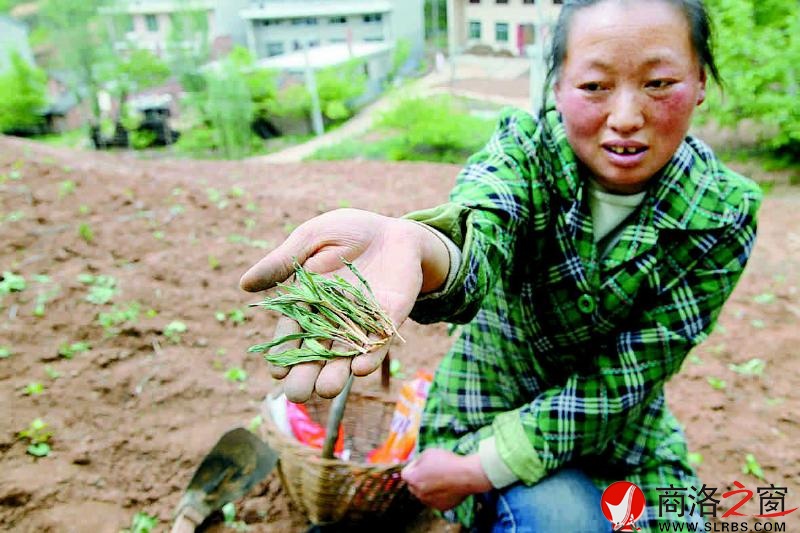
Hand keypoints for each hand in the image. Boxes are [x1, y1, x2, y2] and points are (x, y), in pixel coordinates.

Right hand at [240, 208, 448, 401]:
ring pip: (347, 353)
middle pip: (318, 352)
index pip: (293, 333)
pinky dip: (371, 354)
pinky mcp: (390, 317)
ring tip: (327, 389)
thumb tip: (244, 284)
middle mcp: (334, 320)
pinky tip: (361, 369)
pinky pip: (380, 339)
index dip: (284, 353)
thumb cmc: (347, 232)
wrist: (393, 229)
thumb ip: (283, 261)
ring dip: (338, 373)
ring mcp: (363, 322)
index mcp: (309, 303)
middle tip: (298, 394)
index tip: (276, 373)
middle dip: (308, 373)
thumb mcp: (311, 239)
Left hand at [401, 449, 492, 510]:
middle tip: (430, 471)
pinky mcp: (441, 507)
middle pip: (413, 486)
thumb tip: (415, 466)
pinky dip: (439, 494)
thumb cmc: (447, 461)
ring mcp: (430, 502)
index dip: (412, 467)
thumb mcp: (428, 453)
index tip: (420, 463)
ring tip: (441, 478)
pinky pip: (436, 500)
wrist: (466, 475)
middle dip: (418, 478)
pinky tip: (447, 486)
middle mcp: (418, 493)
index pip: (405, 474)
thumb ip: (417, 461)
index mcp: (413, 479)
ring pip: (424, 494)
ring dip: (429, 487)